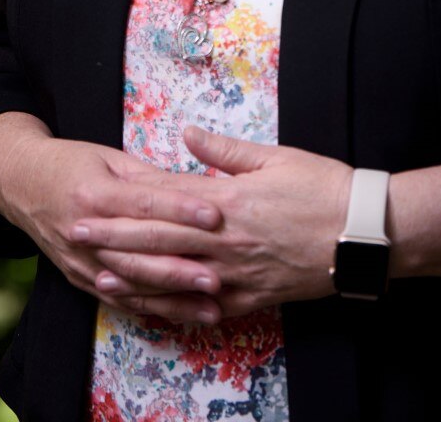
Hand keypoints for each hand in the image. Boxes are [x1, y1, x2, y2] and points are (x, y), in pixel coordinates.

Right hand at [0, 133, 228, 323]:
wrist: (20, 182)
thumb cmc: (71, 163)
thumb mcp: (110, 159)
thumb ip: (149, 178)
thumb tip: (194, 189)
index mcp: (94, 193)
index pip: (145, 204)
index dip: (182, 210)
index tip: (216, 216)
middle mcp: (85, 232)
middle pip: (140, 253)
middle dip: (182, 268)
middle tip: (220, 276)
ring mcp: (80, 261)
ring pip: (133, 285)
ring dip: (173, 299)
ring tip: (210, 308)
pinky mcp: (79, 278)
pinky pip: (119, 300)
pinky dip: (151, 310)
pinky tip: (180, 316)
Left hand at [75, 126, 352, 321]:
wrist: (364, 233)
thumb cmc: (324, 188)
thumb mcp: (276, 157)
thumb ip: (225, 151)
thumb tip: (187, 133)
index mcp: (229, 200)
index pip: (165, 201)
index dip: (125, 201)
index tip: (93, 199)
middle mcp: (226, 242)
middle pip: (158, 240)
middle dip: (113, 238)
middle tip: (76, 234)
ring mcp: (237, 275)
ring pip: (174, 279)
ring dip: (133, 276)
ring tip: (98, 273)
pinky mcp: (252, 298)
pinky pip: (203, 307)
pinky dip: (173, 307)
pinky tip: (152, 306)